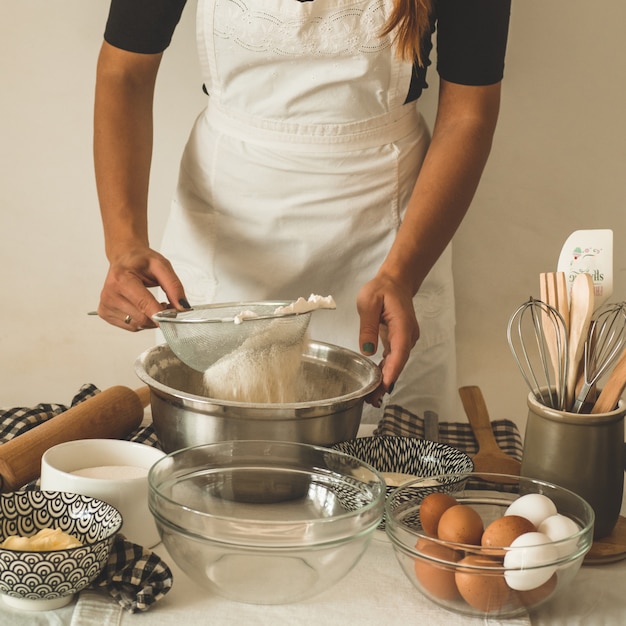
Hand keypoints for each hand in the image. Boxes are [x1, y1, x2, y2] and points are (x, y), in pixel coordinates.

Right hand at [97, 246, 188, 330]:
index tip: (174, 316)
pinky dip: (140, 321)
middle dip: (159, 316)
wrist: (124, 258)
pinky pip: (131, 327)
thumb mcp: (162, 266)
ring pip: (137, 325)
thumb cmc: (141, 261)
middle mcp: (110, 293)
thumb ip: (174, 287)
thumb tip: (182, 307)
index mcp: (121, 279)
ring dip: (150, 319)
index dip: (162, 314)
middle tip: (165, 304)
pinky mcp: (105, 313)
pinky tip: (141, 307)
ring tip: (152, 303)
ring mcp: (106, 305)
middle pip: (142, 319)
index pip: (144, 305)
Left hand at [357, 275, 419, 404]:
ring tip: (372, 396)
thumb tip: (367, 350)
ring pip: (397, 363)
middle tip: (372, 399)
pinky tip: (376, 383)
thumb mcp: (369, 302)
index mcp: (402, 325)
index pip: (399, 352)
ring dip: (386, 379)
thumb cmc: (382, 289)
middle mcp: (408, 335)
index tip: (385, 385)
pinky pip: (394, 359)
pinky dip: (386, 371)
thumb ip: (368, 326)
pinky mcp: (400, 341)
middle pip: (399, 362)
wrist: (396, 282)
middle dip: (387, 382)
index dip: (392, 370)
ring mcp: (406, 339)